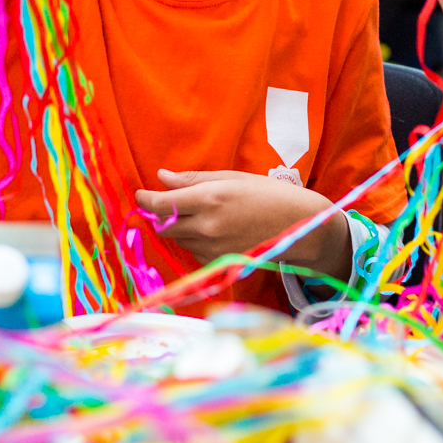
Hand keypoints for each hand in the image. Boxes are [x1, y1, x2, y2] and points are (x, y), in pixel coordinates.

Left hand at [133, 168, 350, 277]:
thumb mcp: (232, 178)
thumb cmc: (268, 195)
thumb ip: (193, 180)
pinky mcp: (219, 264)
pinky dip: (194, 241)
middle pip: (164, 225)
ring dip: (178, 228)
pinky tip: (212, 231)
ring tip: (199, 215)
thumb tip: (161, 177)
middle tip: (167, 204)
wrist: (301, 229)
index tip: (141, 195)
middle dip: (160, 215)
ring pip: (178, 239)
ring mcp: (212, 249)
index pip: (161, 204)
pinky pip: (193, 252)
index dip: (146, 200)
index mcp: (210, 199)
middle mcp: (207, 227)